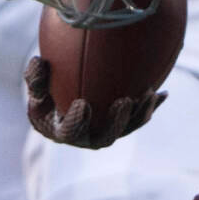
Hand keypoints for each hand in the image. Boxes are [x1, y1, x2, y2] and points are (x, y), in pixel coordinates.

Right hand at [23, 54, 165, 147]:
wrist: (63, 98)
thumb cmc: (46, 91)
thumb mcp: (36, 85)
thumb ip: (35, 77)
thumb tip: (37, 61)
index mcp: (61, 132)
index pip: (69, 131)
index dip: (76, 121)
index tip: (82, 104)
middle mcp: (86, 138)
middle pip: (104, 137)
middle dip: (116, 122)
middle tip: (124, 101)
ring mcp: (106, 133)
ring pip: (126, 129)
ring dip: (139, 114)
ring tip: (148, 94)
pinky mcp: (122, 126)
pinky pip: (139, 119)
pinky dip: (150, 108)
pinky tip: (163, 93)